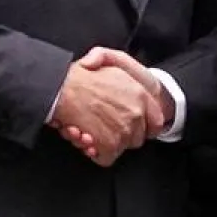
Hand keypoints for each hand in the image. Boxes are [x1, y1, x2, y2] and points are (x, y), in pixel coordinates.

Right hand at [49, 55, 164, 165]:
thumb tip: (128, 90)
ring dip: (103, 143)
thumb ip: (124, 71)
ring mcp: (124, 130)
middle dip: (120, 136)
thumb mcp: (108, 59)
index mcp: (140, 93)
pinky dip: (94, 153)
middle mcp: (136, 112)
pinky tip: (84, 138)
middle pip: (137, 138)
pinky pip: (106, 158)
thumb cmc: (80, 75)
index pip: (156, 121)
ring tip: (87, 130)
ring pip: (120, 148)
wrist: (61, 87)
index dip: (143, 126)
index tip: (132, 127)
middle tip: (101, 126)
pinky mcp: (110, 144)